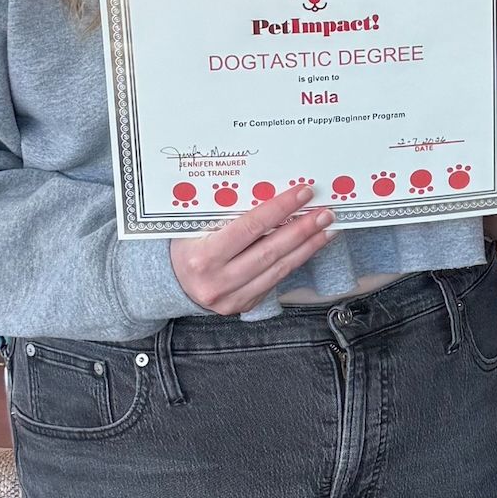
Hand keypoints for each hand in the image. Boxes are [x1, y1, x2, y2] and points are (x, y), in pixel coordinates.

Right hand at [170, 182, 335, 314]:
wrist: (170, 282)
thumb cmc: (186, 245)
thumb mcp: (196, 226)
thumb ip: (227, 214)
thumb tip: (271, 192)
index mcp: (203, 256)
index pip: (251, 227)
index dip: (280, 209)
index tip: (303, 193)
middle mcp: (218, 281)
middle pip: (271, 250)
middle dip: (303, 229)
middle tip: (325, 212)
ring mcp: (232, 297)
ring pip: (279, 269)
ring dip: (307, 247)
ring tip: (326, 229)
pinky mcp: (243, 305)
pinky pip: (275, 281)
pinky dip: (294, 262)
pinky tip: (308, 247)